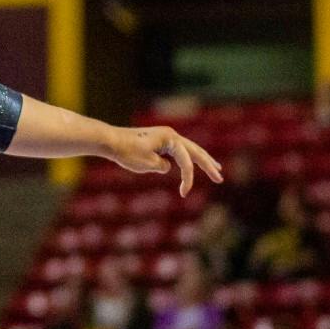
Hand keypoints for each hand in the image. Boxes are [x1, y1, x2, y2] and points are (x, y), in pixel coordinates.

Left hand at [104, 125, 222, 195]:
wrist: (110, 141)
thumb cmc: (127, 152)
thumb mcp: (147, 163)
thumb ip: (162, 166)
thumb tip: (167, 167)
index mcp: (170, 138)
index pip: (186, 160)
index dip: (188, 178)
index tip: (184, 193)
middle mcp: (170, 135)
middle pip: (195, 151)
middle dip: (208, 165)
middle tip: (219, 177)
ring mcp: (165, 137)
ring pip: (188, 149)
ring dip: (202, 159)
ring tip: (215, 168)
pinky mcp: (159, 141)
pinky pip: (178, 151)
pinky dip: (187, 158)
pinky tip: (191, 165)